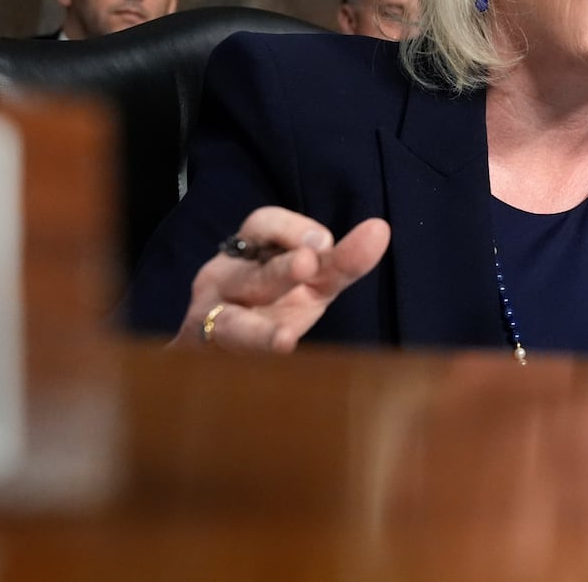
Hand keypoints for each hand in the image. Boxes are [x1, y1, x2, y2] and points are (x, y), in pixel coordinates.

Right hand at [174, 206, 390, 351]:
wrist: (212, 349)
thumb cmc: (271, 305)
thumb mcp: (312, 282)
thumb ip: (342, 262)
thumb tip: (379, 230)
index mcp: (249, 254)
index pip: (263, 225)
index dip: (292, 229)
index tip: (323, 244)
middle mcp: (226, 280)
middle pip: (254, 275)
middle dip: (281, 271)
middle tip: (307, 264)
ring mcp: (210, 321)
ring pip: (233, 325)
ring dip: (259, 332)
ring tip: (283, 341)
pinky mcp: (208, 356)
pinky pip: (230, 361)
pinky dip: (251, 362)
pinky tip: (276, 361)